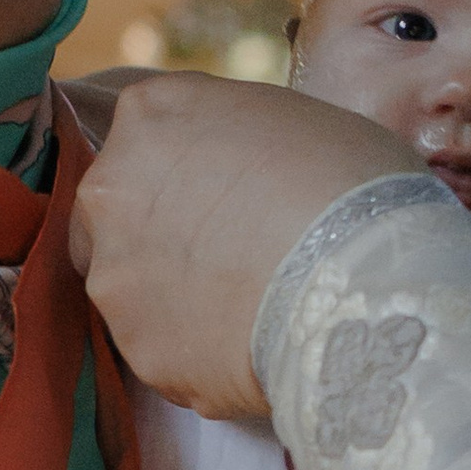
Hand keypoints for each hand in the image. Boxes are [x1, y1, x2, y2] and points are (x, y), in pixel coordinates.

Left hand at [72, 75, 419, 420]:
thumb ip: (232, 133)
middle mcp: (109, 190)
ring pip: (135, 291)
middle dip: (160, 236)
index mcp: (150, 115)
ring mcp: (115, 278)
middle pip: (116, 216)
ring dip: (177, 300)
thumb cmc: (351, 184)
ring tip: (250, 309)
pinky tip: (253, 347)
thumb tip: (233, 163)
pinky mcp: (139, 352)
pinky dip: (199, 353)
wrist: (361, 284)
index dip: (188, 172)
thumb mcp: (292, 117)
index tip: (227, 195)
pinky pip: (166, 352)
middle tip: (228, 255)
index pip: (145, 139)